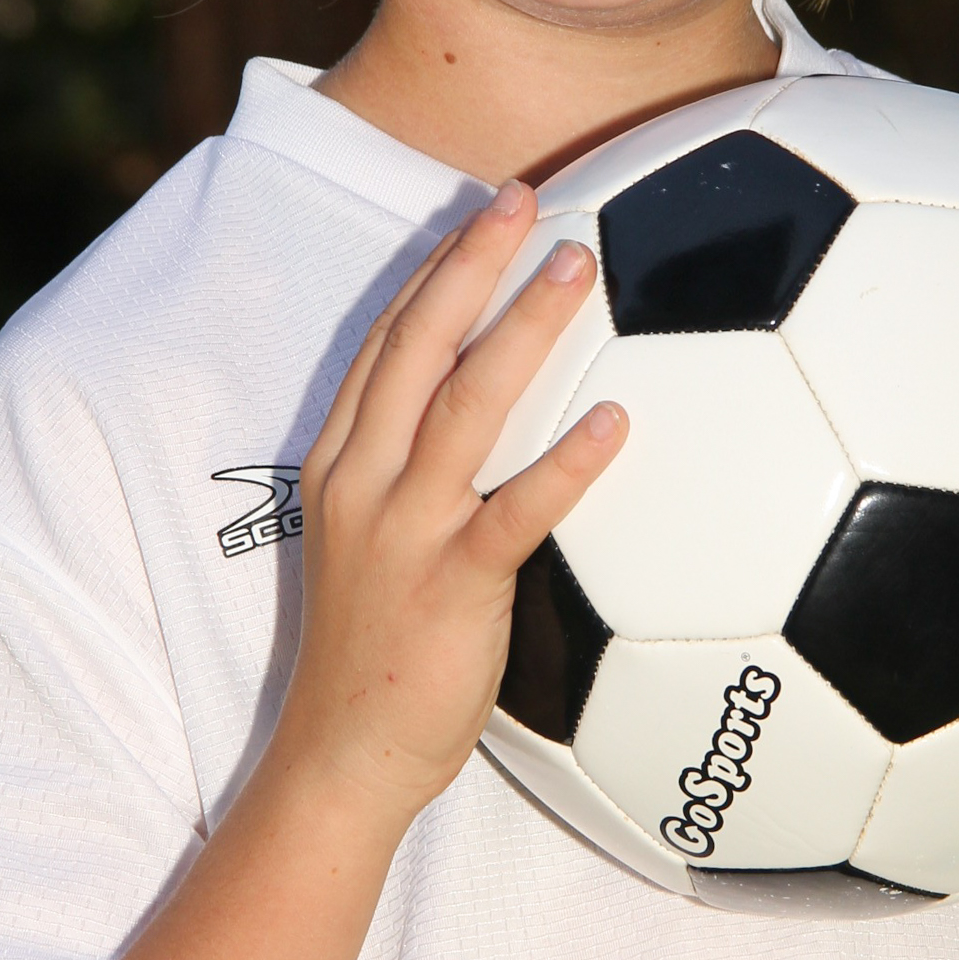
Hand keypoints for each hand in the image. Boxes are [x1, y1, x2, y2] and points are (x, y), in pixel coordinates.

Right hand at [279, 179, 624, 830]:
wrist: (343, 761)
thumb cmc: (379, 656)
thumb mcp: (384, 545)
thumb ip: (428, 481)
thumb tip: (509, 430)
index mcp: (342, 465)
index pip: (387, 343)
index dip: (437, 269)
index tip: (487, 210)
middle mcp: (364, 483)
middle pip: (416, 346)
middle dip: (470, 263)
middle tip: (528, 198)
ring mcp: (402, 531)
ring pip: (464, 405)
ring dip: (523, 329)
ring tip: (580, 269)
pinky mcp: (448, 587)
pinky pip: (515, 511)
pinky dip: (567, 463)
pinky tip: (616, 421)